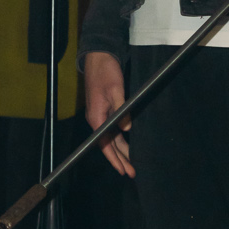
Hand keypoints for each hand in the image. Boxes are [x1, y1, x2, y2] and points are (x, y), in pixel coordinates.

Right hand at [85, 51, 133, 177]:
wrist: (98, 57)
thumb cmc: (106, 72)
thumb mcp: (116, 90)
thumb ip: (122, 110)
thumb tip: (127, 129)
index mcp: (96, 117)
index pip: (105, 144)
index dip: (114, 158)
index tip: (123, 170)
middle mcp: (96, 119)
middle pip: (108, 144)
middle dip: (120, 159)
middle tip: (132, 171)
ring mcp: (100, 115)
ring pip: (111, 138)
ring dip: (121, 151)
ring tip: (131, 163)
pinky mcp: (105, 110)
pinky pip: (112, 130)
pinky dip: (120, 139)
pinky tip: (127, 145)